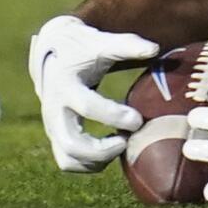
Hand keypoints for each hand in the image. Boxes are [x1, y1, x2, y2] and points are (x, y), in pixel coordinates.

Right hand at [29, 15, 159, 173]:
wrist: (53, 58)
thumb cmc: (82, 49)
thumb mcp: (101, 43)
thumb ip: (127, 45)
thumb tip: (155, 49)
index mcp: (66, 85)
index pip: (87, 107)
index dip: (113, 116)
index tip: (138, 119)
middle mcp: (54, 110)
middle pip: (71, 144)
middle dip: (102, 149)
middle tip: (128, 140)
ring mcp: (52, 127)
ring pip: (68, 159)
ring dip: (98, 160)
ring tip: (123, 144)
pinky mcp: (56, 136)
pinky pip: (68, 162)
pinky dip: (90, 164)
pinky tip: (112, 150)